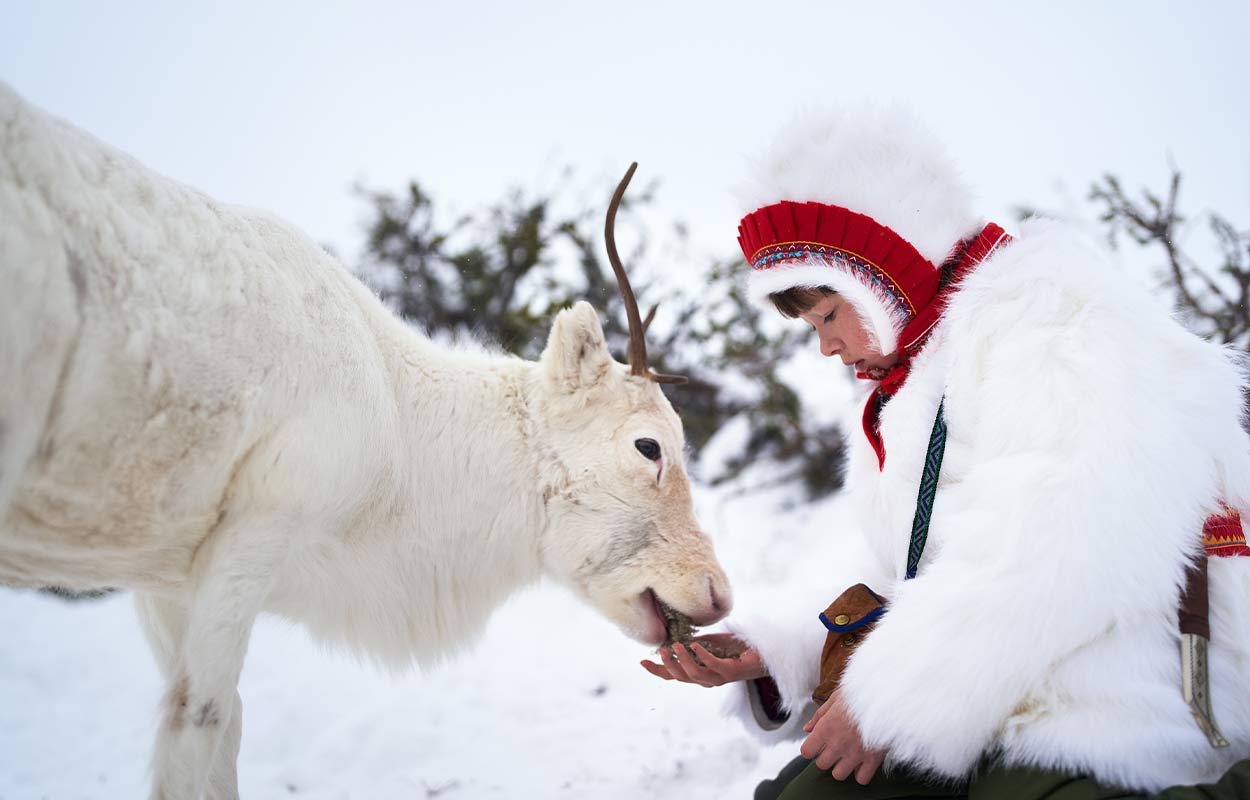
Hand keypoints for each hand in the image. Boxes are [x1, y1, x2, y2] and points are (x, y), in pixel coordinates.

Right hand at [639, 634, 767, 686]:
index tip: (642, 662)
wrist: (763, 652)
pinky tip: (694, 645)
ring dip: (683, 660)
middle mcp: (708, 679)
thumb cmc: (737, 647)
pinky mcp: (732, 671)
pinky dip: (702, 656)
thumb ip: (695, 643)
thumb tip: (676, 637)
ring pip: (695, 675)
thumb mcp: (711, 642)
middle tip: (661, 650)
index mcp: (700, 674)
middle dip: (669, 665)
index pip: (674, 676)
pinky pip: (713, 666)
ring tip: (676, 645)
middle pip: (681, 678)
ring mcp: (720, 677)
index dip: (658, 671)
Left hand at [799, 691, 885, 784]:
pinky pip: (861, 779)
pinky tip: (862, 763)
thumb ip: (819, 716)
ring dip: (841, 767)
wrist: (886, 697)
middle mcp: (838, 744)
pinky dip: (861, 773)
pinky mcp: (872, 760)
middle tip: (834, 747)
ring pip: (838, 775)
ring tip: (848, 756)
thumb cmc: (860, 694)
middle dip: (826, 757)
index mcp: (826, 728)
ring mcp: (855, 754)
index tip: (816, 744)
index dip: (811, 748)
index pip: (806, 752)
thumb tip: (807, 728)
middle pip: (821, 764)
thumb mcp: (835, 698)